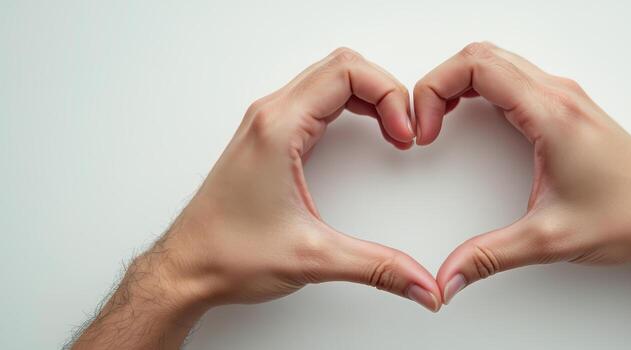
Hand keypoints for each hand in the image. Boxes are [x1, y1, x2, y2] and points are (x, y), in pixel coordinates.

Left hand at [162, 48, 440, 310]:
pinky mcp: (268, 137)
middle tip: (405, 129)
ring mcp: (267, 123)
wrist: (185, 269)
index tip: (405, 133)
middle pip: (342, 66)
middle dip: (386, 90)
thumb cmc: (227, 255)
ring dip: (369, 95)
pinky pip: (316, 98)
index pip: (347, 73)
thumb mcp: (313, 259)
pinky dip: (350, 104)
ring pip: (329, 78)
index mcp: (278, 128)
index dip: (390, 95)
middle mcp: (270, 116)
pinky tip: (366, 130)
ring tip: (393, 130)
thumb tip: (422, 282)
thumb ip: (377, 267)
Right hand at [415, 42, 630, 302]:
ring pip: (497, 61)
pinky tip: (473, 114)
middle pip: (481, 55)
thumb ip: (491, 257)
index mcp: (551, 114)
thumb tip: (449, 275)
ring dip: (460, 82)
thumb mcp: (551, 240)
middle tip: (424, 121)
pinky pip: (514, 76)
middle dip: (440, 82)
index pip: (477, 65)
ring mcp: (564, 98)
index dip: (435, 88)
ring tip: (439, 118)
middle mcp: (558, 95)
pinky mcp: (567, 108)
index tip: (424, 126)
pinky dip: (481, 87)